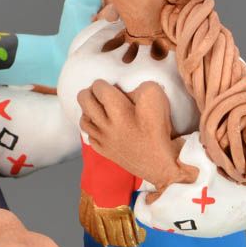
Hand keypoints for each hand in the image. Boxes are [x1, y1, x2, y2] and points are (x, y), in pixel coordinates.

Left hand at [78, 79, 196, 198]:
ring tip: (98, 108)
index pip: (98, 88)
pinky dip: (92, 129)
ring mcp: (103, 140)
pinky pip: (89, 137)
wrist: (161, 163)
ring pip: (84, 119)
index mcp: (117, 110)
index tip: (108, 85)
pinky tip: (101, 126)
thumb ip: (140, 86)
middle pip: (84, 101)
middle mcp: (105, 125)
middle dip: (89, 92)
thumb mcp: (157, 98)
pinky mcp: (104, 152)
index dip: (102, 83)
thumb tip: (127, 88)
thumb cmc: (159, 131)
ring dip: (88, 110)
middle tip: (97, 93)